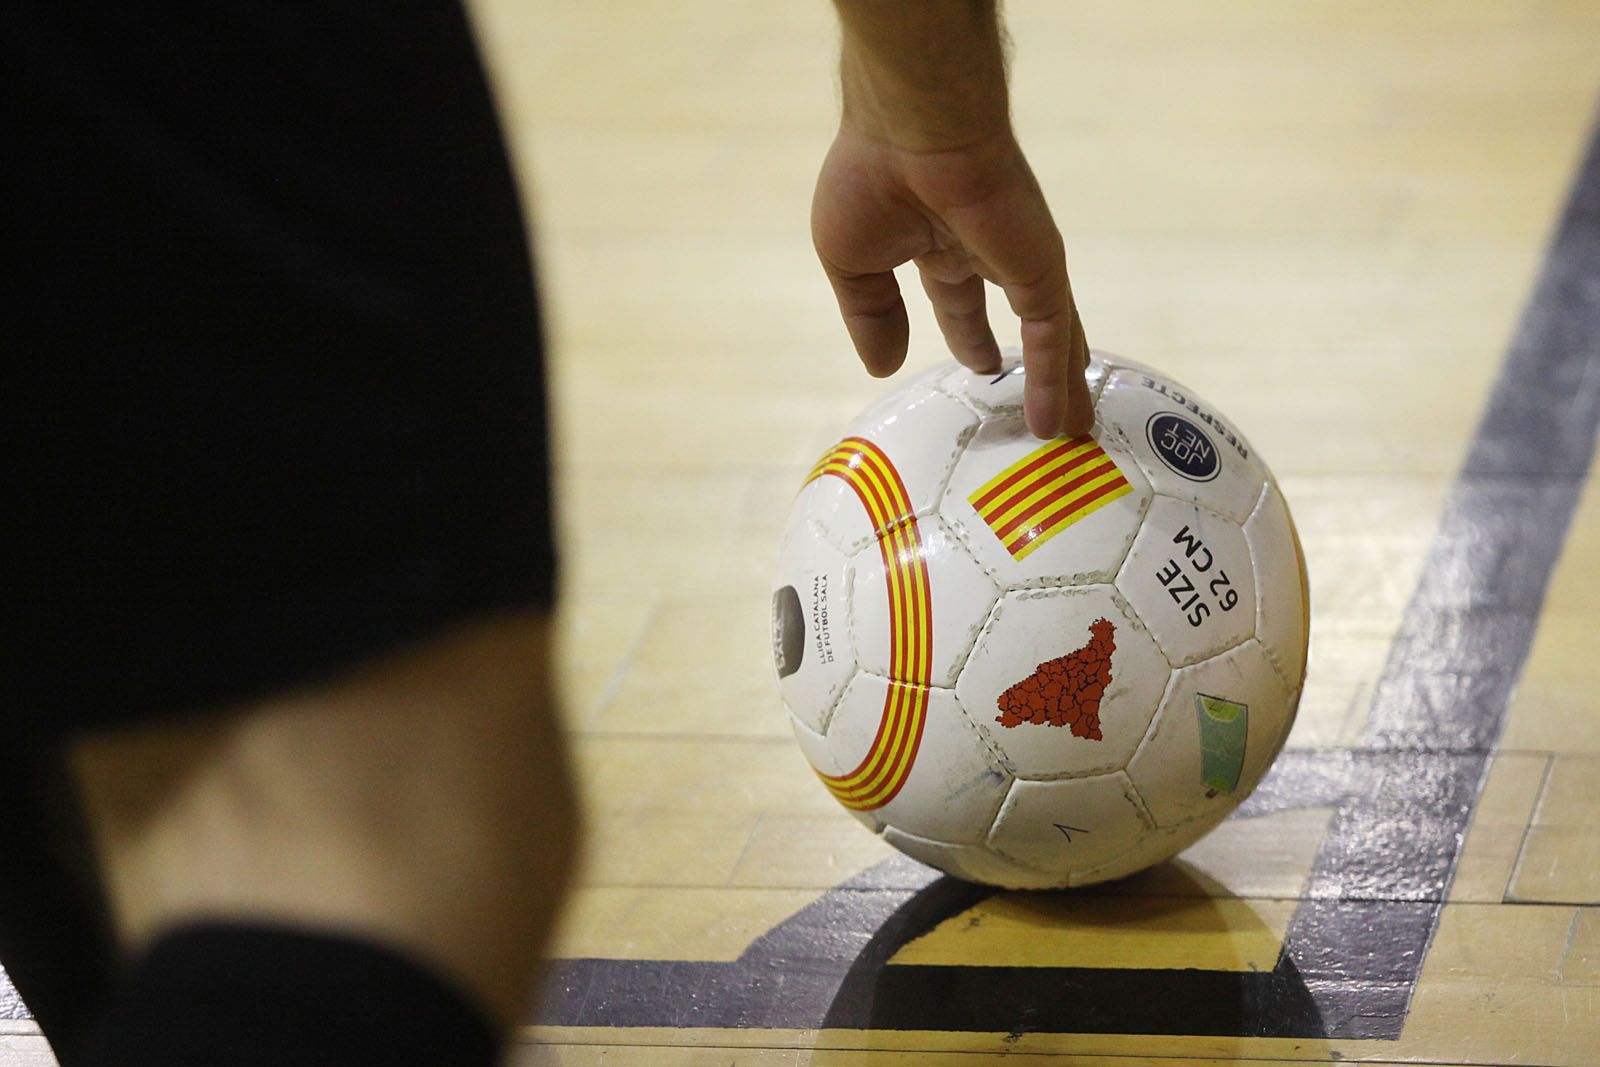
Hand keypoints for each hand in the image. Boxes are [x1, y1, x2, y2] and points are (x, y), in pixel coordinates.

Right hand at [812, 126, 1093, 438]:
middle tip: (1046, 405)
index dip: (969, 335)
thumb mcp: (852, 263)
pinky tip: (1058, 422)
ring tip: (1077, 430)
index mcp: (937, 241)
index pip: (959, 297)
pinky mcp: (1040, 270)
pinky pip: (1052, 337)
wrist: (910, 133)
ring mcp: (1020, 261)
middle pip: (1021, 321)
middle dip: (1032, 364)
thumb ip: (871, 316)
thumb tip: (883, 366)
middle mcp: (987, 251)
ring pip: (1051, 337)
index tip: (980, 367)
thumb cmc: (868, 180)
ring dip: (1062, 384)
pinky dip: (1055, 381)